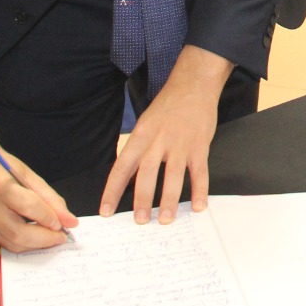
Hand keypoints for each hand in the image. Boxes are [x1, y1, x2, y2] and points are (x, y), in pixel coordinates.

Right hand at [0, 120, 77, 251]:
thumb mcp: (26, 173)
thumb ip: (49, 197)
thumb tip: (69, 220)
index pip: (30, 208)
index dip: (50, 218)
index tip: (65, 225)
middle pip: (18, 233)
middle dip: (45, 240)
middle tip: (61, 237)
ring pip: (9, 243)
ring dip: (33, 244)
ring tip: (48, 237)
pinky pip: (0, 242)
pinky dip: (17, 240)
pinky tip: (27, 232)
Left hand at [100, 45, 234, 223]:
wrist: (193, 84)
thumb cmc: (168, 106)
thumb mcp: (145, 123)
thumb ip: (139, 148)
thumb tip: (128, 177)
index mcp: (140, 136)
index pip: (122, 167)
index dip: (112, 191)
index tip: (105, 211)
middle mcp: (158, 141)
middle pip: (147, 175)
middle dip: (142, 201)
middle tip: (140, 221)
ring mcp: (180, 144)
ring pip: (173, 177)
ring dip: (170, 201)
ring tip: (166, 220)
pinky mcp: (200, 146)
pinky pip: (200, 173)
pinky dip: (200, 190)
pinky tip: (199, 206)